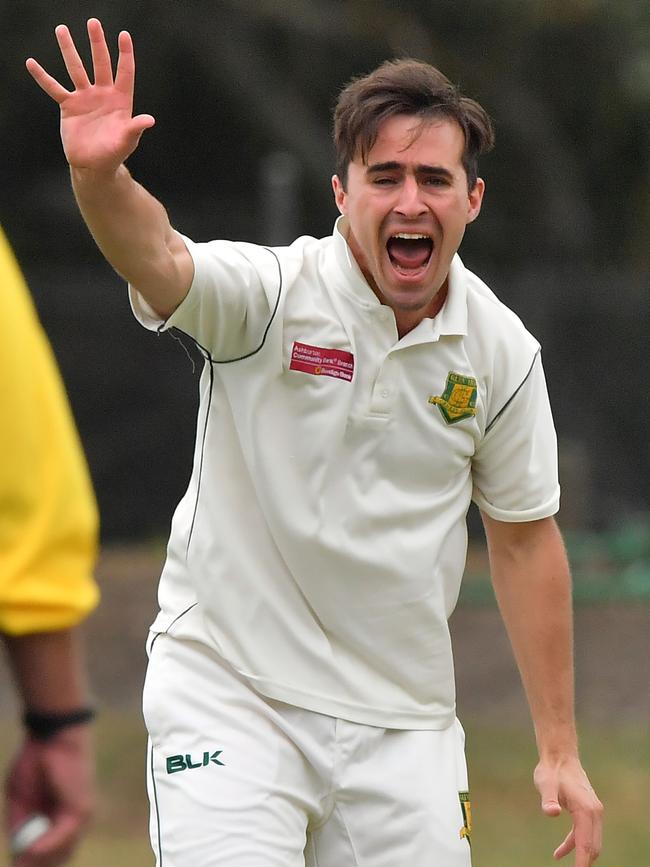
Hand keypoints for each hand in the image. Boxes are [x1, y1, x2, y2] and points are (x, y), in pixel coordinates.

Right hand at [5, 726, 94, 866]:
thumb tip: (19, 854)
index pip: (52, 854)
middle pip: (59, 859)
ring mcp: (80, 816)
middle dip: (38, 866)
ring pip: (61, 853)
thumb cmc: (35, 761)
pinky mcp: (81, 808)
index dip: (34, 864)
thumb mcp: (20, 800)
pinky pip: (63, 836)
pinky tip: (31, 850)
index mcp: (59, 817)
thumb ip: (21, 827)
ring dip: (39, 861)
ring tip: (21, 864)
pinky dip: (46, 845)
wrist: (50, 736)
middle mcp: (74, 820)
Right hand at [26, 18, 154, 172]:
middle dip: (97, 43)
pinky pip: (54, 88)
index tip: (124, 35)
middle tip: (93, 23)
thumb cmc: (114, 153)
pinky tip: (32, 63)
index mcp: (120, 100)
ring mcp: (85, 98)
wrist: (94, 165)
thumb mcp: (127, 140)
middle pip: (100, 63)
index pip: (124, 72)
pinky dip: (43, 77)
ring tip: (62, 29)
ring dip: (69, 50)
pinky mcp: (69, 106)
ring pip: (76, 69)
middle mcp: (103, 94)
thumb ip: (136, 128)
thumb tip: (150, 120)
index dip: (125, 54)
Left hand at [534, 755, 602, 865]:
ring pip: (591, 841)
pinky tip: (559, 852)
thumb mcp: (546, 784)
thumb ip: (548, 799)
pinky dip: (575, 844)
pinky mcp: (588, 811)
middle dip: (585, 862)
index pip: (586, 843)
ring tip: (563, 863)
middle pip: (593, 846)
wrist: (559, 756)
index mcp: (586, 810)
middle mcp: (594, 812)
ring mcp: (593, 811)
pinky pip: (584, 834)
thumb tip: (552, 812)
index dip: (582, 862)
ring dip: (580, 854)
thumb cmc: (552, 770)